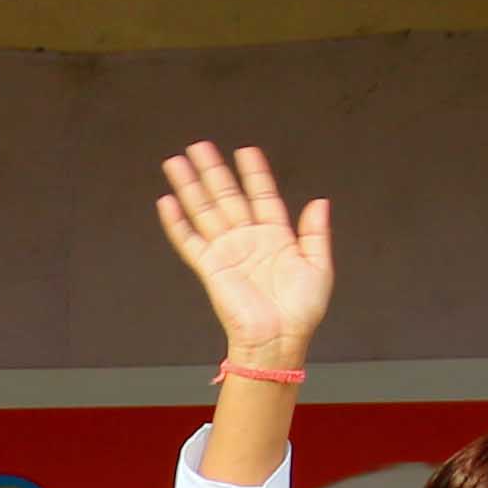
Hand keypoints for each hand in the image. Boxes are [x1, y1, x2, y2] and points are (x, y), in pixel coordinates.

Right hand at [155, 143, 334, 365]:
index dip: (254, 173)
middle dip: (213, 171)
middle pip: (226, 196)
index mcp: (274, 238)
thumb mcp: (319, 268)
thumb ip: (316, 233)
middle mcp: (247, 241)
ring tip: (177, 162)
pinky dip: (177, 223)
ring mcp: (227, 253)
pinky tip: (167, 202)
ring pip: (204, 211)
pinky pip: (189, 241)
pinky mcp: (210, 268)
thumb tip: (320, 201)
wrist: (278, 341)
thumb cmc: (300, 313)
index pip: (261, 195)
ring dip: (190, 186)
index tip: (246, 151)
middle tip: (199, 146)